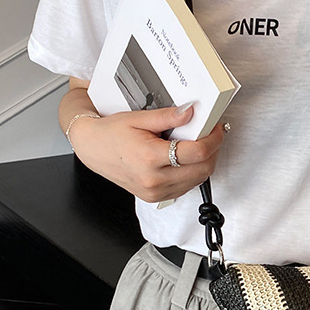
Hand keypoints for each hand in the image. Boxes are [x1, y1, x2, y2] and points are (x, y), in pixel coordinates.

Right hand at [68, 104, 225, 201]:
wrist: (92, 149)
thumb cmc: (111, 133)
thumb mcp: (138, 118)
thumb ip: (168, 117)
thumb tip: (191, 112)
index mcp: (150, 158)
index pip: (196, 152)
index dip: (213, 139)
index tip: (217, 128)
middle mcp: (154, 180)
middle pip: (203, 168)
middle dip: (213, 150)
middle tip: (212, 134)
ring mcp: (156, 192)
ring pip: (198, 179)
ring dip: (205, 162)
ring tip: (199, 144)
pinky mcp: (157, 197)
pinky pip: (187, 187)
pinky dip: (193, 172)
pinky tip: (186, 158)